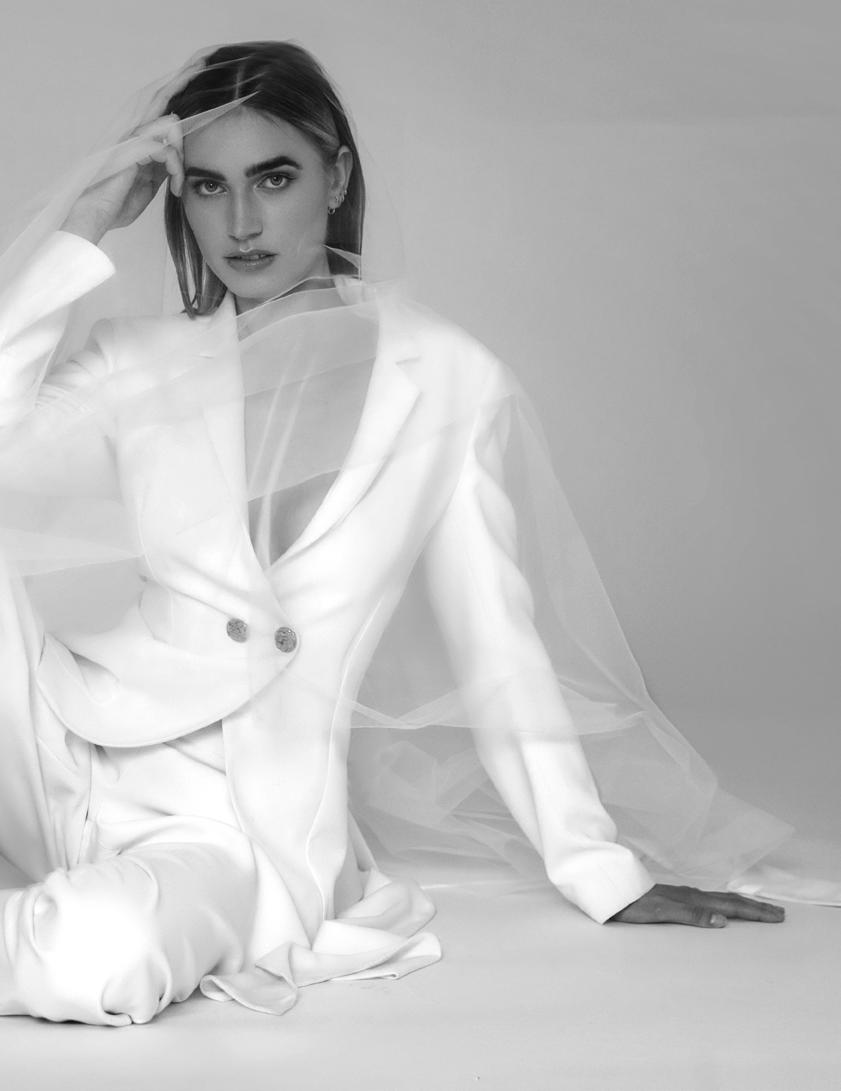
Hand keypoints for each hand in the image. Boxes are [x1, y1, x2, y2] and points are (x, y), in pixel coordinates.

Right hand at [60, 57, 205, 243]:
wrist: (94, 217)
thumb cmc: (117, 204)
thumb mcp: (148, 184)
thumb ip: (162, 166)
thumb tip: (178, 156)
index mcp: (137, 139)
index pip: (160, 109)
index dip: (177, 91)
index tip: (197, 78)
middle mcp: (133, 132)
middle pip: (162, 99)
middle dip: (182, 79)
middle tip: (202, 62)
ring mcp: (130, 138)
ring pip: (169, 123)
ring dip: (181, 155)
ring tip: (178, 184)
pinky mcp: (130, 149)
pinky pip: (164, 146)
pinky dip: (175, 166)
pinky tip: (175, 185)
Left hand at [609, 883, 784, 926]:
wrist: (611, 891)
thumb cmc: (634, 905)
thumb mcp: (662, 913)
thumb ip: (691, 915)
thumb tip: (722, 920)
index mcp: (692, 900)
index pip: (731, 906)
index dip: (754, 912)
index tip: (777, 915)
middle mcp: (691, 895)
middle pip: (729, 901)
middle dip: (755, 908)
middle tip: (779, 912)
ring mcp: (683, 895)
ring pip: (720, 899)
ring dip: (741, 904)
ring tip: (757, 908)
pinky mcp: (675, 898)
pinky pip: (708, 900)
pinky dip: (723, 904)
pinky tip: (721, 906)